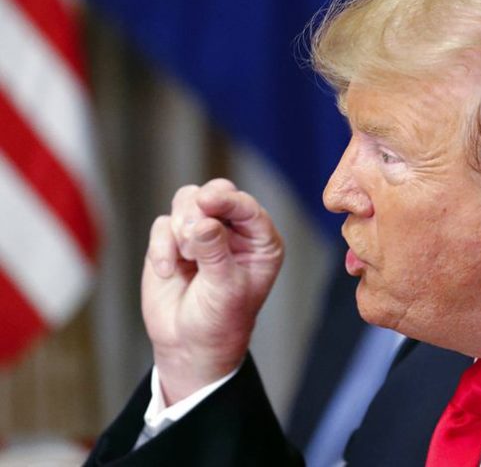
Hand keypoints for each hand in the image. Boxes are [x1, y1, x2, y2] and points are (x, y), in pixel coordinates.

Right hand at [142, 178, 283, 403]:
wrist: (188, 346)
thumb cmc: (219, 321)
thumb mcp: (225, 289)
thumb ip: (215, 253)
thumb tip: (203, 223)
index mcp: (260, 241)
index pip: (247, 207)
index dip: (228, 200)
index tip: (207, 202)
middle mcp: (234, 231)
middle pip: (216, 192)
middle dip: (199, 208)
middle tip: (191, 232)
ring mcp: (203, 233)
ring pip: (187, 200)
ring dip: (181, 227)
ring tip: (186, 257)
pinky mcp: (173, 240)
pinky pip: (163, 224)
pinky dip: (162, 246)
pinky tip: (168, 272)